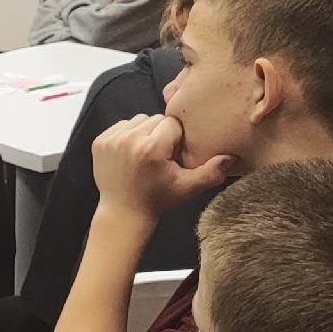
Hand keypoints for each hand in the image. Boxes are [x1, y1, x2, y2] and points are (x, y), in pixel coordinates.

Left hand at [90, 114, 232, 222]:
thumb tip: (233, 157)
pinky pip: (121, 125)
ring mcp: (111, 140)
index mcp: (151, 148)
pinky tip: (131, 153)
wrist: (123, 212)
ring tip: (146, 153)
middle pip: (154, 119)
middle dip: (160, 134)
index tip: (172, 155)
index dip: (176, 139)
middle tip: (160, 156)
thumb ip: (211, 171)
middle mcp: (129, 139)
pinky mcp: (99, 141)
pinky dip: (128, 135)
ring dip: (144, 132)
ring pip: (138, 120)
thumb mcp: (188, 187)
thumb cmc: (158, 199)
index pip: (172, 124)